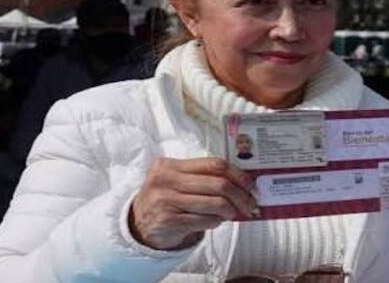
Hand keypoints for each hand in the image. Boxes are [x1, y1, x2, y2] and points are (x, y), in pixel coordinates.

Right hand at [129, 157, 256, 249]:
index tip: (250, 184)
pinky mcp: (169, 221)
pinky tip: (215, 221)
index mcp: (170, 165)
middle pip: (218, 184)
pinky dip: (216, 222)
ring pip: (215, 204)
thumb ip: (202, 178)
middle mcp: (166, 180)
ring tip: (232, 213)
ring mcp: (166, 200)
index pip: (214, 164)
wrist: (139, 224)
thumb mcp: (177, 181)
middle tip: (249, 204)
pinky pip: (205, 221)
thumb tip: (241, 184)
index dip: (237, 174)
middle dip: (240, 196)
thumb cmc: (166, 199)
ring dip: (230, 211)